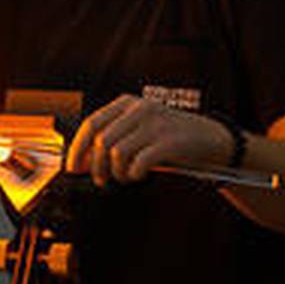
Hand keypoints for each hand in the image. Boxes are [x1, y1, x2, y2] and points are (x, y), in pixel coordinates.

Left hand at [66, 94, 232, 185]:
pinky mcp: (170, 141)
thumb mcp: (138, 130)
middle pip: (101, 141)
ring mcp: (155, 123)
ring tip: (124, 177)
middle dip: (95, 166)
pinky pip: (139, 161)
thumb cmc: (169, 138)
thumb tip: (82, 161)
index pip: (91, 124)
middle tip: (101, 179)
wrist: (212, 139)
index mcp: (126, 103)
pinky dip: (134, 173)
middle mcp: (139, 109)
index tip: (72, 167)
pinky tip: (139, 175)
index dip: (77, 148)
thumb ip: (112, 139)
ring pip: (117, 153)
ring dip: (116, 172)